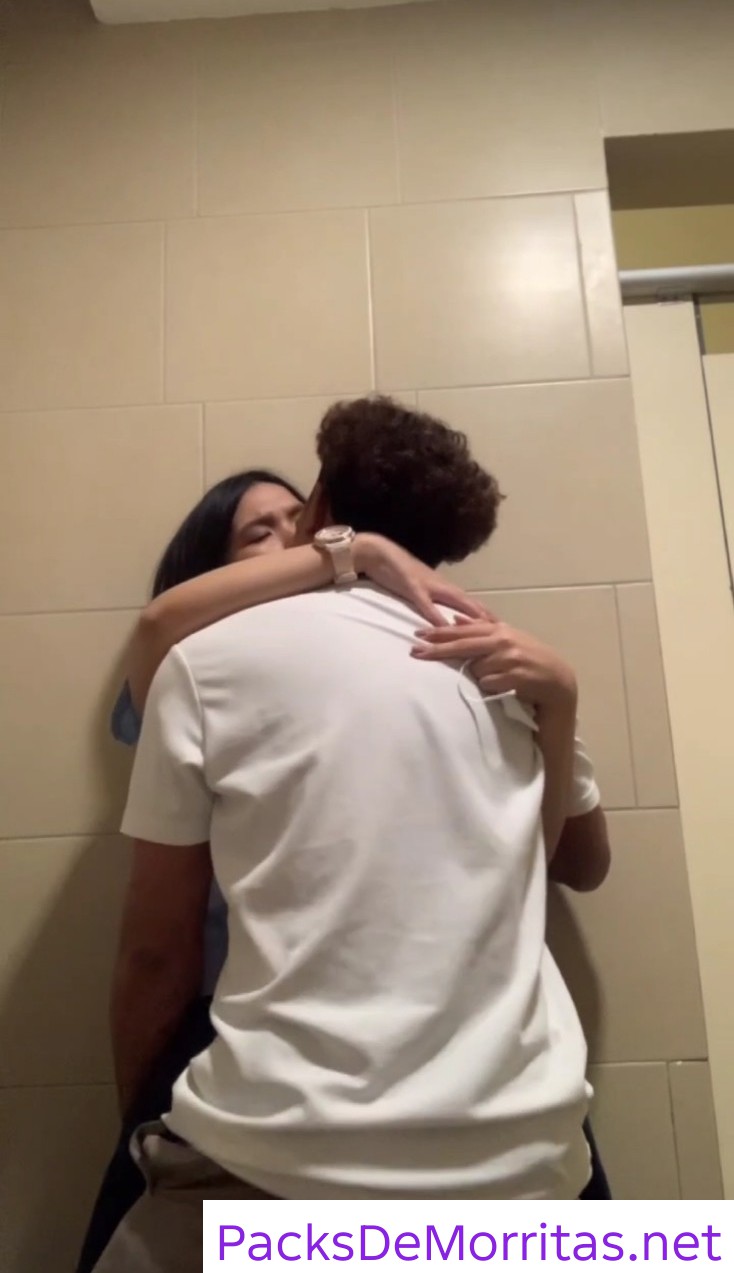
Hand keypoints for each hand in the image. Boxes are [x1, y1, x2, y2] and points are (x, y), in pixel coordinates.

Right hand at [355, 534, 491, 626]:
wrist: (377, 551)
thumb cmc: (396, 570)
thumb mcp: (417, 590)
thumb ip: (430, 603)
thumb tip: (442, 619)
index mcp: (443, 587)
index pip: (471, 603)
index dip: (487, 615)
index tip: (503, 629)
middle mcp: (441, 585)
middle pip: (471, 603)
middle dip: (488, 617)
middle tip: (505, 632)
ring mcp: (429, 585)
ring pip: (456, 602)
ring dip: (471, 616)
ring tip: (487, 630)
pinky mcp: (412, 587)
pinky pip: (427, 604)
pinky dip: (437, 616)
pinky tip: (445, 627)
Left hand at [411, 615, 576, 707]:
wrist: (558, 681)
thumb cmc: (530, 659)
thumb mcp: (508, 640)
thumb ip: (482, 630)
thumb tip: (455, 619)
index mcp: (500, 630)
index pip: (464, 631)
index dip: (440, 633)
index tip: (418, 636)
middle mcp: (504, 641)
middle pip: (463, 646)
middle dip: (438, 649)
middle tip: (415, 652)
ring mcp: (510, 658)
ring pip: (476, 669)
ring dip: (480, 677)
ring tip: (499, 678)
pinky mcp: (515, 677)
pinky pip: (489, 684)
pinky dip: (491, 687)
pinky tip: (504, 686)